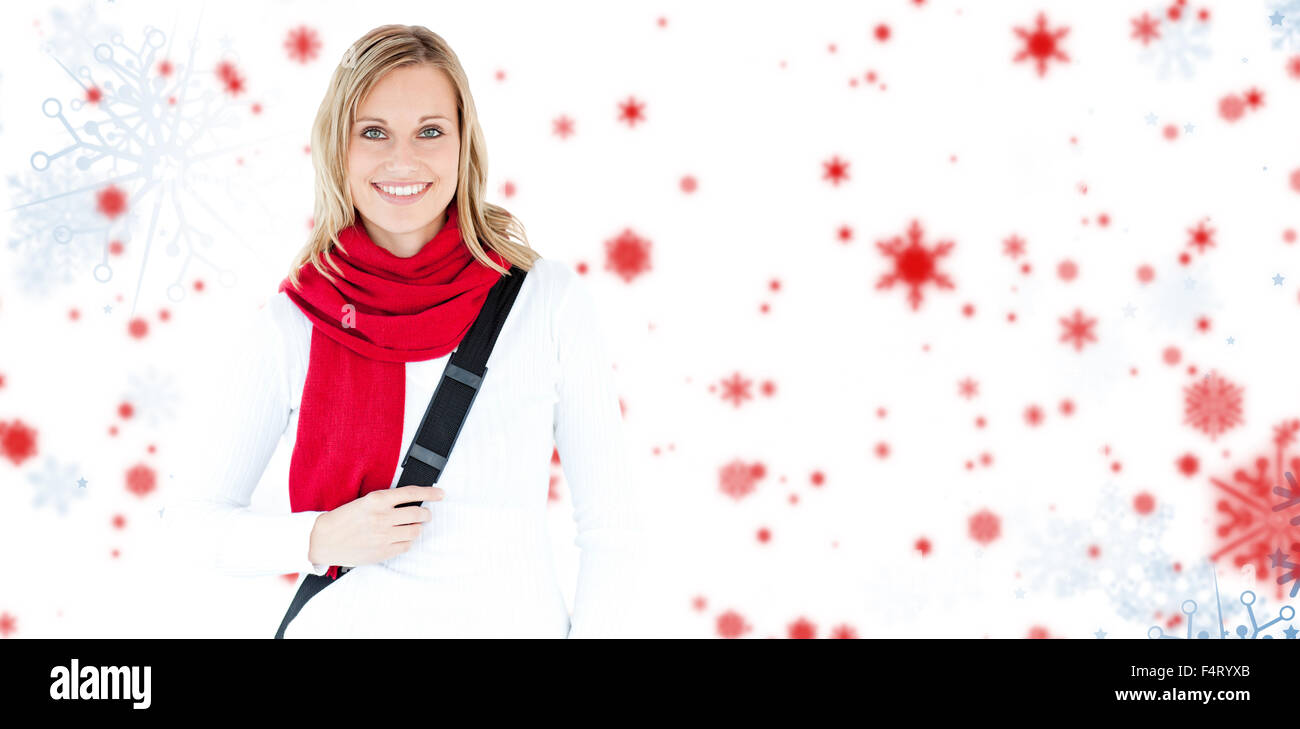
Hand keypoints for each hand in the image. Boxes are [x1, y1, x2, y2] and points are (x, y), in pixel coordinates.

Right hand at [307, 485, 444, 567]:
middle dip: (426, 514)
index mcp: (377, 500)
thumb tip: (412, 503)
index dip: (430, 493)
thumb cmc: (344, 519)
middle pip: (418, 514)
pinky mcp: (383, 552)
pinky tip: (399, 538)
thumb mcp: (364, 502)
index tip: (440, 494)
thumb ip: (387, 502)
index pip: (412, 494)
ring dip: (416, 528)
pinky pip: (406, 546)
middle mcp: (382, 517)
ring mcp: (384, 536)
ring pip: (415, 532)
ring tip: (409, 527)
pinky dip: (407, 542)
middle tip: (425, 514)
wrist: (324, 540)